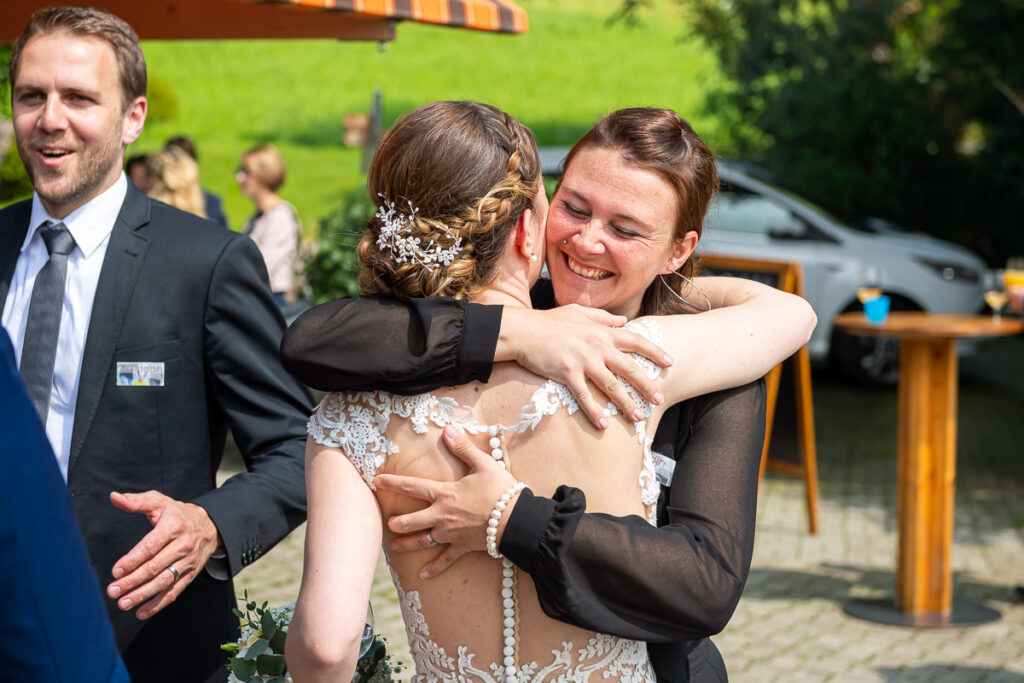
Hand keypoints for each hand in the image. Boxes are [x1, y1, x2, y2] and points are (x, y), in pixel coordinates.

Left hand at [106, 490, 222, 619]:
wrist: (210, 525)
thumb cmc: (177, 514)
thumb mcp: (159, 502)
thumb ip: (136, 501)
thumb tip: (114, 497)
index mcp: (173, 527)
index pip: (150, 547)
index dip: (132, 560)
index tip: (116, 571)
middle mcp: (183, 546)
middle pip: (155, 567)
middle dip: (132, 581)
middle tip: (112, 591)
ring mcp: (188, 562)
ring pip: (164, 582)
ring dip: (142, 595)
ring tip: (122, 603)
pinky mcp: (190, 575)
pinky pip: (174, 592)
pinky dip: (158, 604)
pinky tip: (141, 612)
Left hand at [373, 425, 517, 578]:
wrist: (516, 520)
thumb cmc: (501, 490)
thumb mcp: (483, 464)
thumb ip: (463, 447)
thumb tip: (447, 429)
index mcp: (444, 493)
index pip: (412, 486)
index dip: (392, 483)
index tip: (375, 480)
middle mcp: (442, 516)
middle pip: (411, 520)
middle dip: (396, 522)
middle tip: (386, 522)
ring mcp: (450, 534)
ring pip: (422, 541)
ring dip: (406, 544)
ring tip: (393, 546)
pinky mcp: (462, 547)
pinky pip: (445, 560)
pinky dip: (434, 568)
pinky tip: (422, 576)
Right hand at [497, 305, 670, 428]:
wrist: (524, 330)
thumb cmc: (550, 321)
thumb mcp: (579, 312)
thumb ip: (604, 317)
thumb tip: (624, 320)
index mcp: (602, 331)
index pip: (636, 341)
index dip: (654, 352)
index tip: (669, 362)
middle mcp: (597, 346)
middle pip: (629, 368)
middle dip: (647, 385)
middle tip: (659, 399)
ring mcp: (583, 360)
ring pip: (611, 386)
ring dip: (626, 403)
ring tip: (638, 418)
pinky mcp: (567, 373)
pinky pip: (584, 396)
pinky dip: (595, 411)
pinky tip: (604, 424)